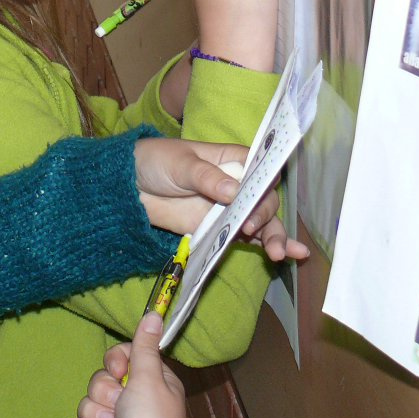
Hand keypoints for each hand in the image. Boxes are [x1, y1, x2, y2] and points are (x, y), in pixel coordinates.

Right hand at [69, 313, 186, 417]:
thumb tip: (154, 314)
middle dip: (104, 392)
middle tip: (119, 405)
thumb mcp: (149, 379)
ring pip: (88, 400)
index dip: (116, 361)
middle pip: (102, 377)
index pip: (124, 355)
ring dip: (96, 415)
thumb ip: (145, 347)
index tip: (119, 369)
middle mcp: (135, 401)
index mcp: (153, 383)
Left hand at [132, 138, 310, 262]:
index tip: (257, 199)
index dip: (264, 184)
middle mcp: (238, 184)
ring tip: (279, 253)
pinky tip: (289, 256)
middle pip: (264, 199)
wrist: (129, 186)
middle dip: (265, 215)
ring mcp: (230, 209)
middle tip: (250, 227)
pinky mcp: (220, 229)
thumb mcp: (180, 164)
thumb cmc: (157, 162)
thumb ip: (205, 177)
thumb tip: (234, 192)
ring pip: (262, 222)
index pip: (261, 170)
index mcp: (233, 160)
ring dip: (274, 236)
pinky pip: (247, 238)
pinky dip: (266, 245)